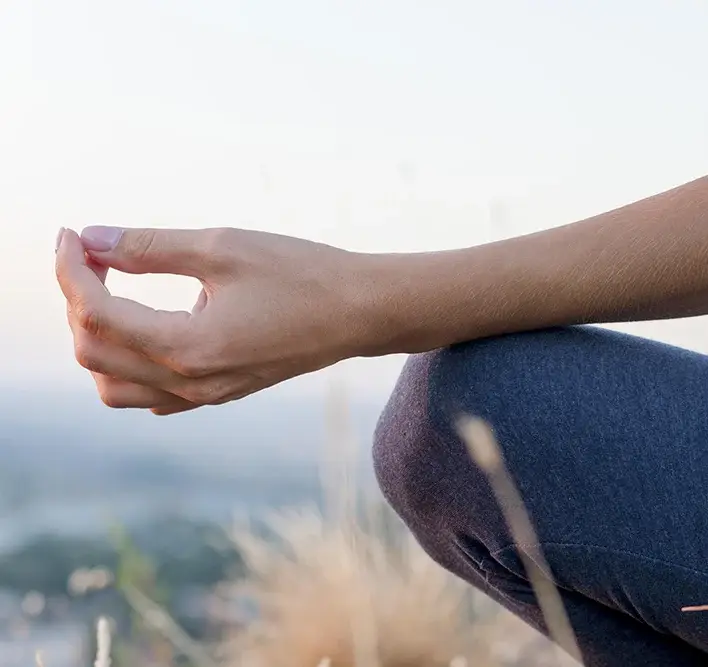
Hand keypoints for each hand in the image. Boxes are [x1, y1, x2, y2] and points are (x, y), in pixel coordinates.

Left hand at [55, 226, 375, 414]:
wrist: (360, 313)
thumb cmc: (302, 274)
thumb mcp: (224, 247)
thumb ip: (150, 246)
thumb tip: (92, 237)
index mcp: (190, 348)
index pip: (97, 314)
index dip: (72, 270)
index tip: (71, 234)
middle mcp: (193, 383)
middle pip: (94, 354)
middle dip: (77, 300)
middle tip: (92, 254)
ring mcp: (206, 396)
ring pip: (114, 386)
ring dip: (96, 339)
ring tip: (110, 291)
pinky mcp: (219, 393)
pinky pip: (149, 395)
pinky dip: (126, 362)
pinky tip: (143, 321)